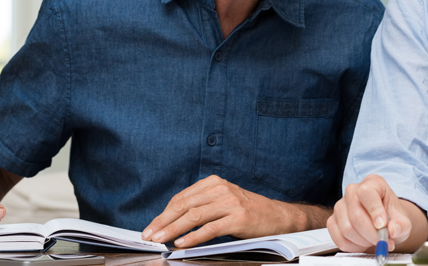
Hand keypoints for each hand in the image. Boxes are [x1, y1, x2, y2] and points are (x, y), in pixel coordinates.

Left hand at [142, 175, 311, 247]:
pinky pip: (210, 228)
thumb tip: (172, 221)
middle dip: (163, 222)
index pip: (182, 198)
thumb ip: (202, 205)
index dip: (164, 213)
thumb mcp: (224, 201)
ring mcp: (230, 203)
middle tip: (149, 235)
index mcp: (214, 183)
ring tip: (160, 240)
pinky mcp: (238, 218)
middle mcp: (221, 189)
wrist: (278, 217)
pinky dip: (193, 237)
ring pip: (194, 216)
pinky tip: (181, 243)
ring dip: (173, 229)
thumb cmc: (248, 212)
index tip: (152, 227)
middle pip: (184, 206)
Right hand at [327, 174, 419, 252]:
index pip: (366, 192)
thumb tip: (394, 230)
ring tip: (374, 240)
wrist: (383, 225)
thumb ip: (402, 225)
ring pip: (347, 229)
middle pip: (355, 214)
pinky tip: (363, 243)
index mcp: (372, 183)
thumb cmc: (392, 219)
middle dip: (371, 234)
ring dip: (363, 241)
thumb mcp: (403, 221)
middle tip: (383, 242)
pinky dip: (354, 247)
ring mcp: (340, 206)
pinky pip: (340, 239)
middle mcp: (352, 191)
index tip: (382, 225)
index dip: (374, 210)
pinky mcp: (332, 221)